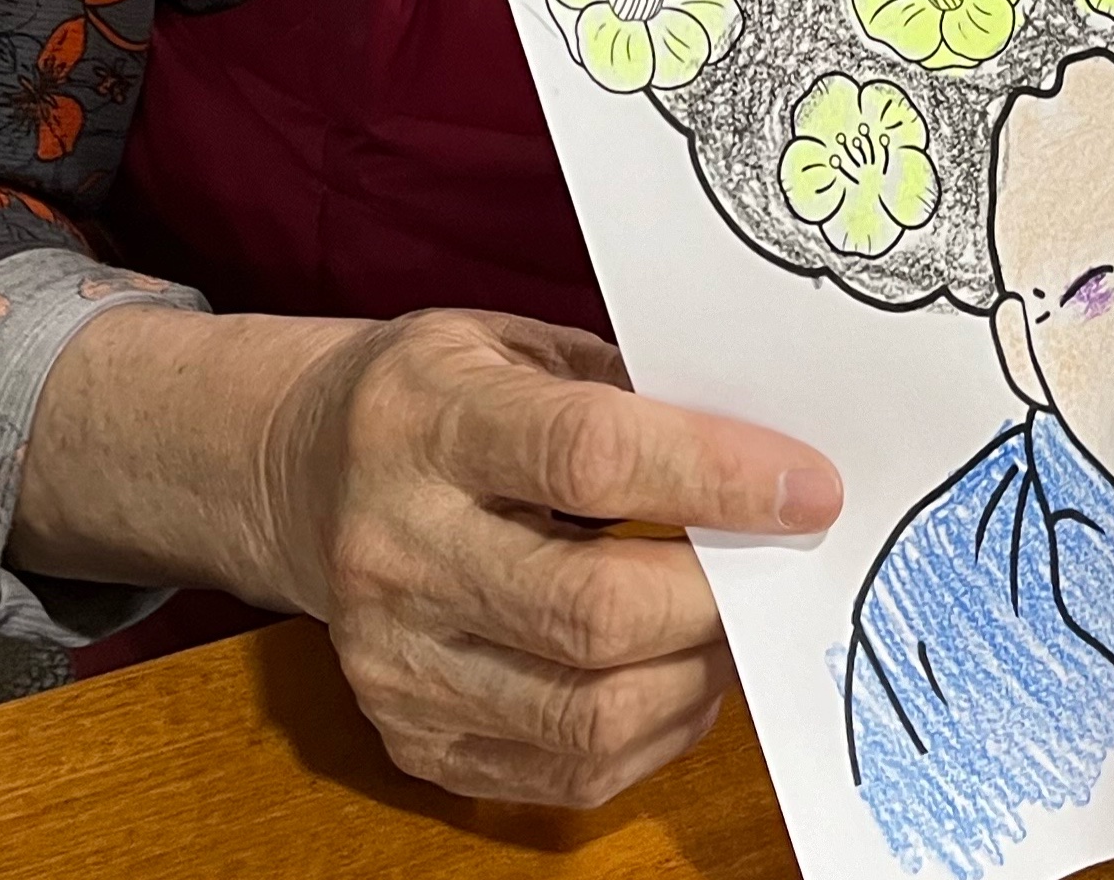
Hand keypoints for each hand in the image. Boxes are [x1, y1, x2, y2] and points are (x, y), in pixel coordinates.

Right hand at [260, 307, 842, 809]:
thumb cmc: (442, 394)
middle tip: (782, 559)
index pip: (590, 457)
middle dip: (717, 593)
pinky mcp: (409, 736)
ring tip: (734, 618)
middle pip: (591, 609)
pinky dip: (650, 733)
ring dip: (695, 673)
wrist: (303, 472)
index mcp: (430, 421)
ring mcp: (395, 658)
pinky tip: (676, 673)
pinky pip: (562, 772)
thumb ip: (632, 390)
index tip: (810, 485)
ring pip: (585, 713)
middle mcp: (399, 547)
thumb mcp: (520, 342)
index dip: (715, 476)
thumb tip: (767, 454)